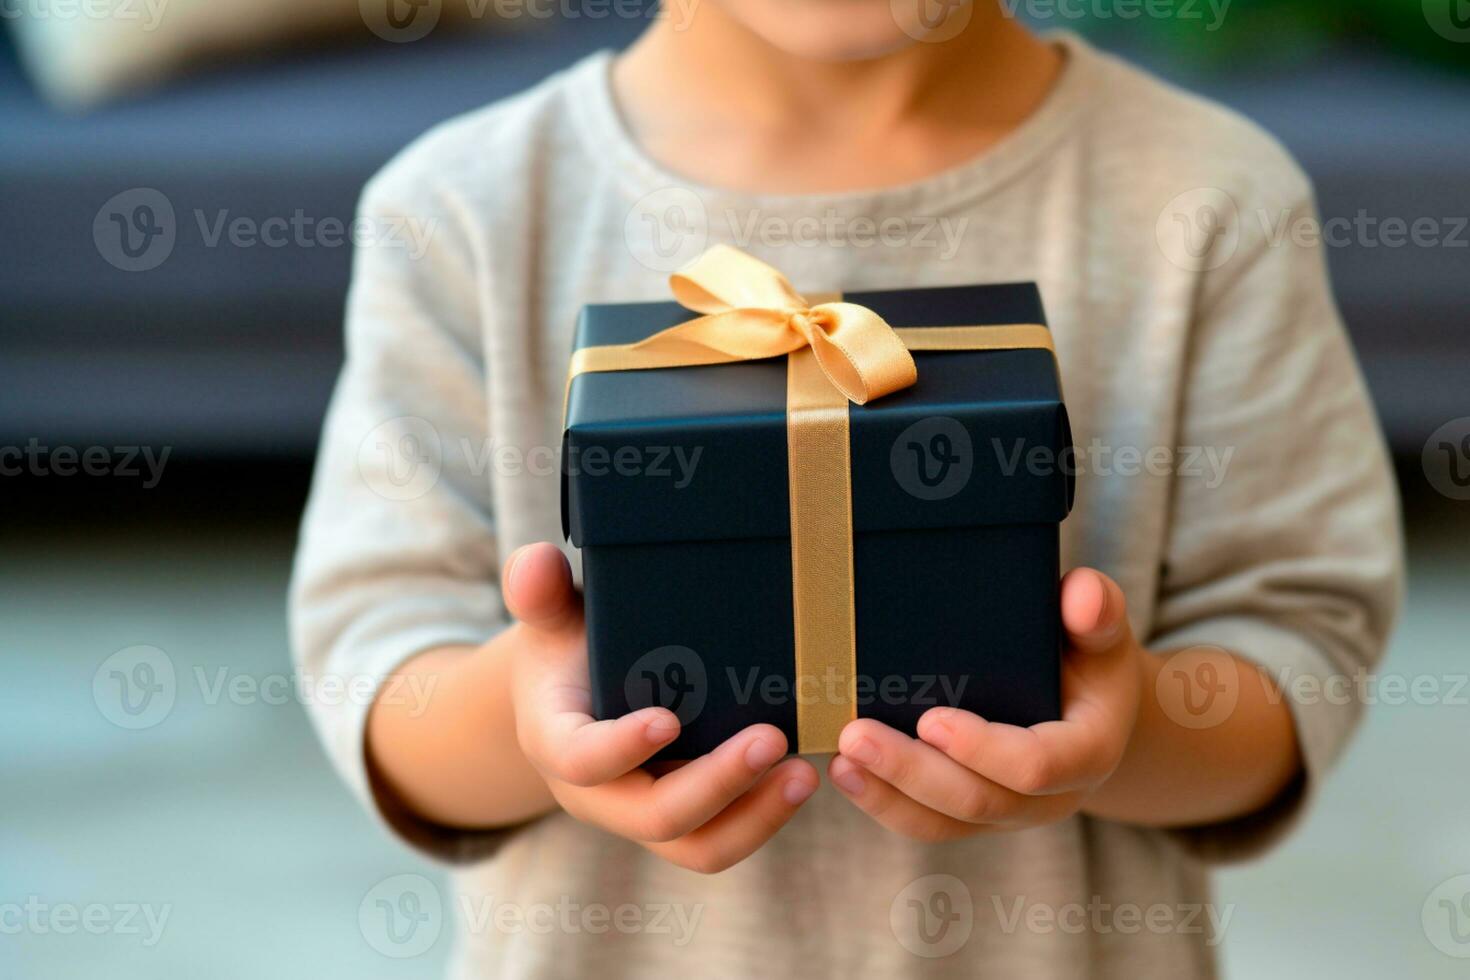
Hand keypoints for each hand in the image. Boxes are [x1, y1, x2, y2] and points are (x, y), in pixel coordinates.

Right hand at [507, 543, 819, 872]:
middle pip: (654, 817)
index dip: (621, 748)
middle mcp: (598, 795)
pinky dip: (763, 816)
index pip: (581, 760)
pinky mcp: (683, 821)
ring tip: (803, 774)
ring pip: (698, 847)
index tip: (667, 719)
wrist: (572, 697)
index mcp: (556, 742)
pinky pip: (721, 840)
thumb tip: (534, 563)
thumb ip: (538, 592)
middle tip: (772, 739)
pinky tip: (800, 777)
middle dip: (716, 784)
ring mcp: (642, 814)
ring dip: (755, 818)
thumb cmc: (566, 649)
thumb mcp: (549, 617)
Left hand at [826, 568, 1143, 841]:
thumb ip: (1096, 609)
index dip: (982, 749)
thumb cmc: (1088, 658)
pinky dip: (882, 801)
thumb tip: (1082, 596)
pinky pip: (925, 823)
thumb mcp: (1101, 630)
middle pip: (977, 801)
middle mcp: (1049, 797)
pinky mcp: (970, 815)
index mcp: (1087, 752)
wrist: (1086, 704)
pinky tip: (844, 771)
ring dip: (887, 793)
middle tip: (857, 735)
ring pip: (943, 823)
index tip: (930, 720)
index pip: (1036, 766)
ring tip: (841, 758)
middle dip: (912, 771)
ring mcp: (1007, 812)